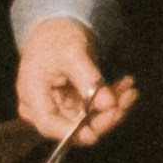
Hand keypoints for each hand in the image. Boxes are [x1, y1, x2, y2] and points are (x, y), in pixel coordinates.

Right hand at [15, 17, 135, 147]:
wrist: (57, 29)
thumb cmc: (56, 38)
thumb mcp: (71, 53)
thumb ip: (88, 79)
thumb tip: (108, 104)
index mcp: (32, 95)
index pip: (49, 123)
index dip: (73, 132)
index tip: (96, 133)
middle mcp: (44, 107)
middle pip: (74, 126)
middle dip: (103, 117)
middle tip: (125, 101)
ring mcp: (60, 108)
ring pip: (90, 120)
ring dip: (113, 107)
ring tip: (129, 89)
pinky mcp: (75, 105)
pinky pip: (96, 110)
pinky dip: (112, 99)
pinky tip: (126, 85)